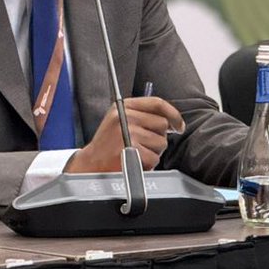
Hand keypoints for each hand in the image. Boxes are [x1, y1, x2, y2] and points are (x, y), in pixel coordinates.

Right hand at [65, 96, 184, 173]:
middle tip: (142, 146)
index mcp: (124, 107)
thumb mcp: (120, 122)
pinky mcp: (131, 150)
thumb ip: (143, 116)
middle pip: (162, 124)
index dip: (173, 114)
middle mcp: (126, 117)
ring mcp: (128, 132)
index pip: (157, 103)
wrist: (90, 165)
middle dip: (157, 138)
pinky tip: (134, 162)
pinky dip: (147, 165)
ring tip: (135, 154)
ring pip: (161, 143)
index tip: (179, 125)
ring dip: (152, 153)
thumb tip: (172, 122)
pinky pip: (154, 158)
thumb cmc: (107, 146)